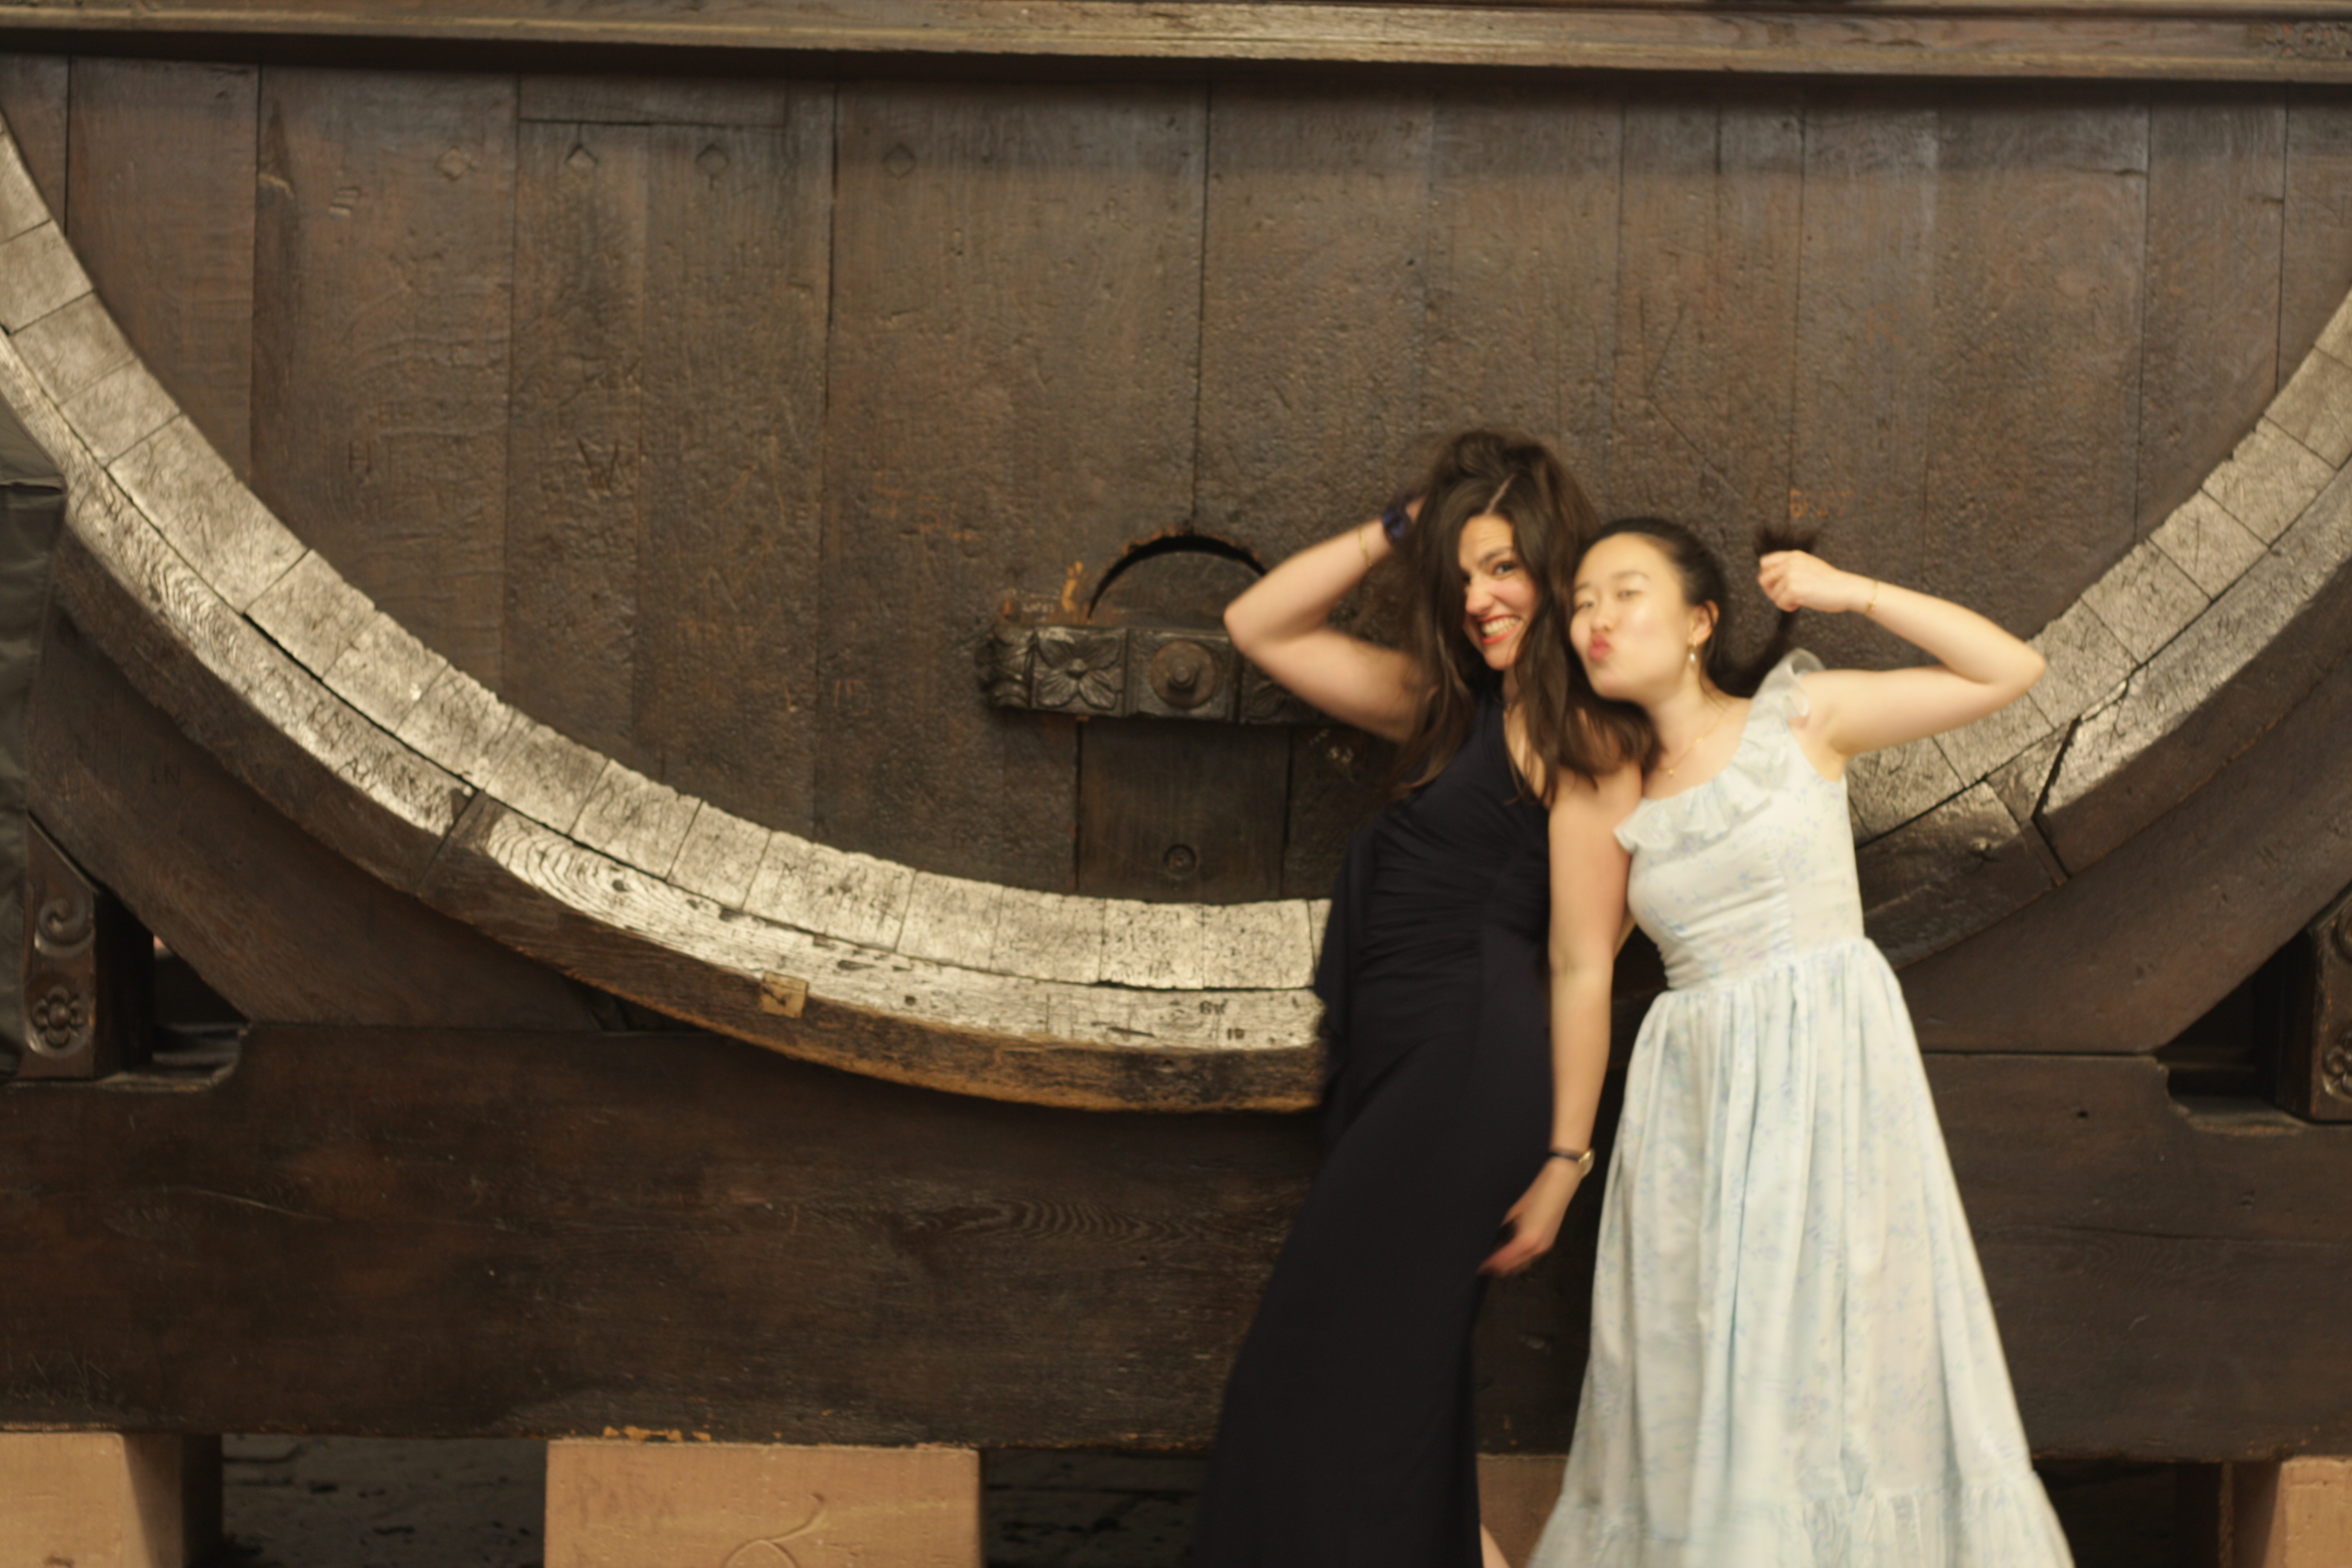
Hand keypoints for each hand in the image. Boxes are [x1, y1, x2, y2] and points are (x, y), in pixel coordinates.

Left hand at [1481, 1159, 1583, 1275]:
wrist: (1558, 1187)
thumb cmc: (1533, 1196)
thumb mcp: (1512, 1213)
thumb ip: (1503, 1231)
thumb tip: (1494, 1243)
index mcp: (1525, 1242)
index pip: (1503, 1261)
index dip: (1490, 1265)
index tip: (1479, 1268)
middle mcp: (1535, 1250)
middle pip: (1513, 1267)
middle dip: (1499, 1268)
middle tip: (1485, 1265)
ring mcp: (1544, 1248)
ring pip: (1523, 1265)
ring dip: (1509, 1265)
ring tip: (1495, 1259)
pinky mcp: (1548, 1244)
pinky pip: (1531, 1258)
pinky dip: (1519, 1259)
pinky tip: (1511, 1251)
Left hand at [1758, 550, 1872, 614]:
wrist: (1846, 589)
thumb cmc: (1830, 582)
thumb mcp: (1809, 566)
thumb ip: (1791, 567)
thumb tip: (1770, 577)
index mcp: (1794, 556)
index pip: (1765, 562)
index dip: (1767, 576)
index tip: (1775, 585)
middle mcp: (1790, 563)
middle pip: (1763, 579)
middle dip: (1770, 591)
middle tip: (1783, 597)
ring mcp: (1791, 575)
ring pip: (1773, 594)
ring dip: (1784, 600)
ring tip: (1800, 599)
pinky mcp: (1793, 589)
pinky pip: (1780, 603)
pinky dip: (1788, 607)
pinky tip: (1800, 604)